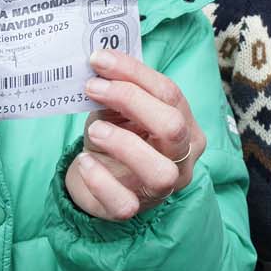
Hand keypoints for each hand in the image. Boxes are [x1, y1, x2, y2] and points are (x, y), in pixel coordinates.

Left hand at [65, 50, 206, 220]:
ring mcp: (162, 188)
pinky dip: (100, 181)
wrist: (97, 178)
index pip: (170, 93)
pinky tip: (85, 162)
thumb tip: (101, 63)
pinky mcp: (134, 210)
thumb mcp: (120, 109)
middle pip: (172, 126)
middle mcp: (183, 158)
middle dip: (131, 101)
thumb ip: (118, 88)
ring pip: (159, 171)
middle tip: (93, 88)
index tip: (99, 60)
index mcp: (186, 126)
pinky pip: (124, 203)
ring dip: (123, 144)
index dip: (134, 73)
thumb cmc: (116, 136)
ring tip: (95, 130)